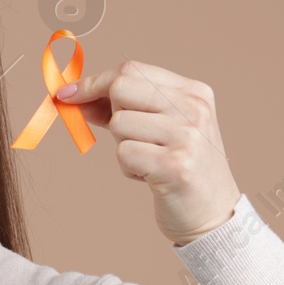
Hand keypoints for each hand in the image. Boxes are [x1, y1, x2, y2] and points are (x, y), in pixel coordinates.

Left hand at [56, 59, 241, 245]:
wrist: (214, 215)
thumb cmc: (180, 169)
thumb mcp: (161, 128)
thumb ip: (124, 108)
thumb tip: (75, 95)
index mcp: (193, 92)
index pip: (132, 69)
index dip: (95, 81)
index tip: (69, 94)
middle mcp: (193, 108)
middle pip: (121, 87)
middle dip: (109, 113)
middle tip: (129, 138)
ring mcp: (187, 136)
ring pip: (118, 123)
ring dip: (122, 147)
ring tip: (148, 161)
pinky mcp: (176, 166)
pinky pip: (124, 154)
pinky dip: (128, 169)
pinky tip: (151, 177)